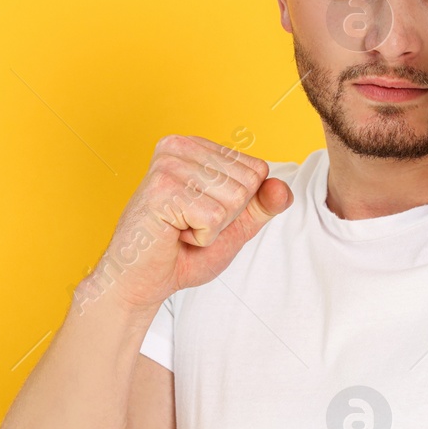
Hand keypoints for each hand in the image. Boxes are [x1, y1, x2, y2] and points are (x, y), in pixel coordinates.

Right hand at [78, 135, 291, 313]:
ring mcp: (168, 165)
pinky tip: (174, 235)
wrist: (143, 282)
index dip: (240, 205)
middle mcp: (179, 146)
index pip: (257, 169)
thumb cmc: (183, 252)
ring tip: (180, 229)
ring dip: (213, 228)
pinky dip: (201, 237)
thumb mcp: (235, 225)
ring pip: (233, 199)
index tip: (204, 214)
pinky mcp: (161, 189)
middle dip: (227, 217)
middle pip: (247, 183)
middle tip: (190, 225)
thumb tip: (283, 188)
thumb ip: (262, 204)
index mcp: (195, 146)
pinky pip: (214, 217)